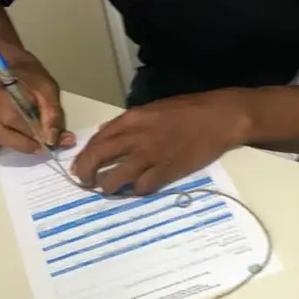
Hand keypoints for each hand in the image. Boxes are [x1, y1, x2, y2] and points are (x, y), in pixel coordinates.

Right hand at [0, 59, 74, 152]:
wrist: (10, 64)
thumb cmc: (31, 74)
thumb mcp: (48, 88)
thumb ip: (52, 113)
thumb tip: (54, 139)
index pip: (12, 116)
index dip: (30, 134)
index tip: (49, 143)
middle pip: (1, 130)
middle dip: (25, 143)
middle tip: (44, 149)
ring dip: (20, 145)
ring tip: (38, 146)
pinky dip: (14, 140)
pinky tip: (27, 140)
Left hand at [73, 89, 252, 194]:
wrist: (218, 117)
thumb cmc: (187, 109)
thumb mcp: (152, 108)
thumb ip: (127, 122)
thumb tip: (104, 133)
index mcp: (132, 118)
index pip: (97, 139)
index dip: (84, 155)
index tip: (80, 166)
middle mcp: (136, 136)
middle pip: (98, 158)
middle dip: (86, 173)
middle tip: (86, 182)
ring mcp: (151, 155)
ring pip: (116, 177)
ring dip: (108, 186)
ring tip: (109, 189)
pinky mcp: (167, 170)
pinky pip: (142, 187)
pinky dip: (136, 190)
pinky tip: (137, 189)